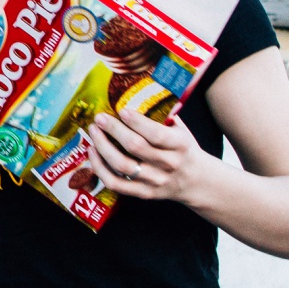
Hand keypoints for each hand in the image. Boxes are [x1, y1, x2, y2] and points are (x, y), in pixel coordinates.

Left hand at [87, 108, 205, 202]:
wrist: (196, 181)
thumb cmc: (183, 149)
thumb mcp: (181, 130)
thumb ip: (162, 116)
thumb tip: (135, 94)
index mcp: (180, 145)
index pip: (156, 134)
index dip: (136, 122)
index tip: (121, 110)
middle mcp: (168, 164)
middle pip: (135, 147)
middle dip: (113, 130)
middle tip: (100, 118)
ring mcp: (155, 181)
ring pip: (122, 166)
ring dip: (103, 147)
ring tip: (93, 132)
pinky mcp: (143, 193)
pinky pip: (115, 183)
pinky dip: (100, 168)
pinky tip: (92, 153)